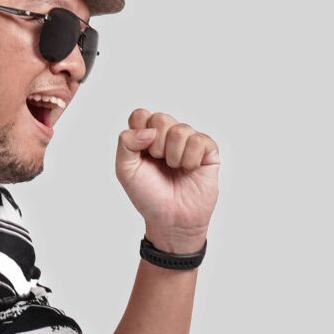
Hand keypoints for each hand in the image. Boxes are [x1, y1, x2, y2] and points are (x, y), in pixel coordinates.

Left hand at [115, 109, 218, 247]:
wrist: (170, 219)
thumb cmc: (149, 195)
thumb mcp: (125, 170)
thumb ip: (126, 143)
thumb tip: (149, 130)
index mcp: (146, 138)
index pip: (141, 115)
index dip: (139, 132)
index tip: (142, 153)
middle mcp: (167, 136)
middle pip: (160, 118)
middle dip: (156, 145)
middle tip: (159, 163)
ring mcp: (188, 142)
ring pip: (180, 129)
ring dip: (173, 155)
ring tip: (175, 169)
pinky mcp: (208, 150)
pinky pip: (199, 140)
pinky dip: (190, 159)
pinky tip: (190, 170)